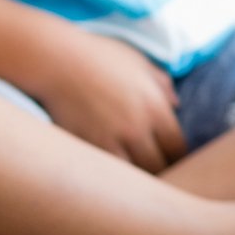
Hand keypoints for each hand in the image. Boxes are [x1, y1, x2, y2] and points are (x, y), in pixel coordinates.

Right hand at [33, 27, 185, 172]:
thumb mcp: (139, 62)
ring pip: (130, 176)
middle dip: (158, 171)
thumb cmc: (100, 56)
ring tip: (131, 178)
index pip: (177, 148)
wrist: (56, 60)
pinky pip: (104, 172)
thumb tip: (176, 104)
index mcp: (155, 108)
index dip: (177, 158)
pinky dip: (109, 176)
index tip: (171, 159)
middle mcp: (136, 129)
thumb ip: (162, 84)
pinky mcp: (85, 149)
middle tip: (153, 171)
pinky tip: (108, 173)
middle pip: (157, 167)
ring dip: (133, 178)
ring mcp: (110, 141)